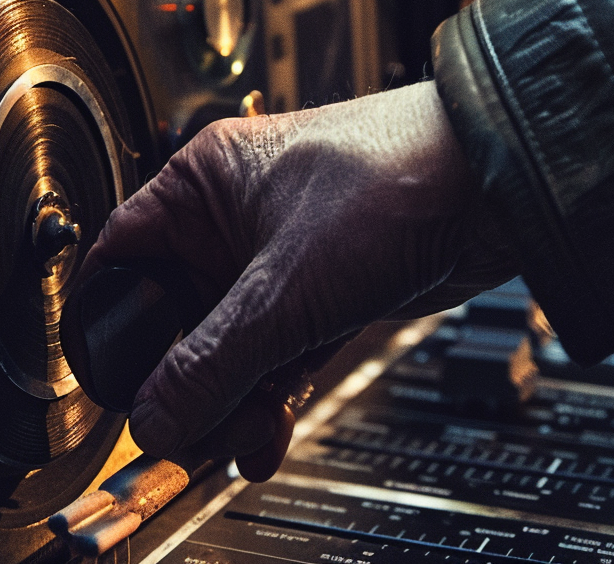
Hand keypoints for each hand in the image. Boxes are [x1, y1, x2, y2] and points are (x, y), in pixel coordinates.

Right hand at [82, 81, 518, 478]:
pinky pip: (281, 354)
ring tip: (241, 437)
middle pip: (179, 317)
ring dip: (232, 398)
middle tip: (191, 429)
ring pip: (232, 344)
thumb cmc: (399, 176)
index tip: (119, 389)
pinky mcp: (329, 292)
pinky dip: (272, 394)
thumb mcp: (287, 285)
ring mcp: (285, 258)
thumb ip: (215, 360)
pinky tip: (266, 433)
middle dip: (186, 381)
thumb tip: (157, 416)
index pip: (123, 261)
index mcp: (203, 186)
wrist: (500, 187)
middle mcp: (236, 219)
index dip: (113, 329)